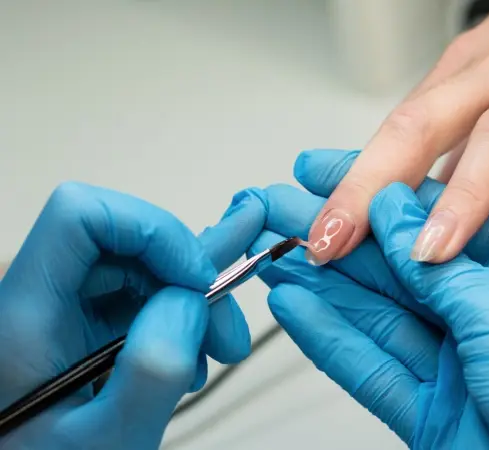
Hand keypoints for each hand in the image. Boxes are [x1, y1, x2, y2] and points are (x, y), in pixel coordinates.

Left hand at [0, 183, 264, 448]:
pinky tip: (196, 358)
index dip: (150, 230)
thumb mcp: (110, 441)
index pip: (81, 215)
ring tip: (219, 352)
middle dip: (189, 275)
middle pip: (124, 238)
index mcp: (26, 316)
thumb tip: (190, 300)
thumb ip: (153, 370)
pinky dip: (182, 316)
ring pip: (142, 265)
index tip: (198, 280)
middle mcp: (40, 298)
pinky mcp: (85, 324)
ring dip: (194, 300)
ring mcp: (64, 310)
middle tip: (227, 332)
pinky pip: (143, 293)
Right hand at [251, 150, 488, 447]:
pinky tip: (295, 306)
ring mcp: (452, 365)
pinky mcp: (425, 410)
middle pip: (394, 267)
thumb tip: (391, 212)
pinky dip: (327, 335)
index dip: (376, 193)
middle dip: (335, 236)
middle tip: (280, 209)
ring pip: (373, 314)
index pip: (435, 221)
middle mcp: (483, 318)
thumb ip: (438, 268)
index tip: (326, 174)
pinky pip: (366, 364)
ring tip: (273, 252)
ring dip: (320, 282)